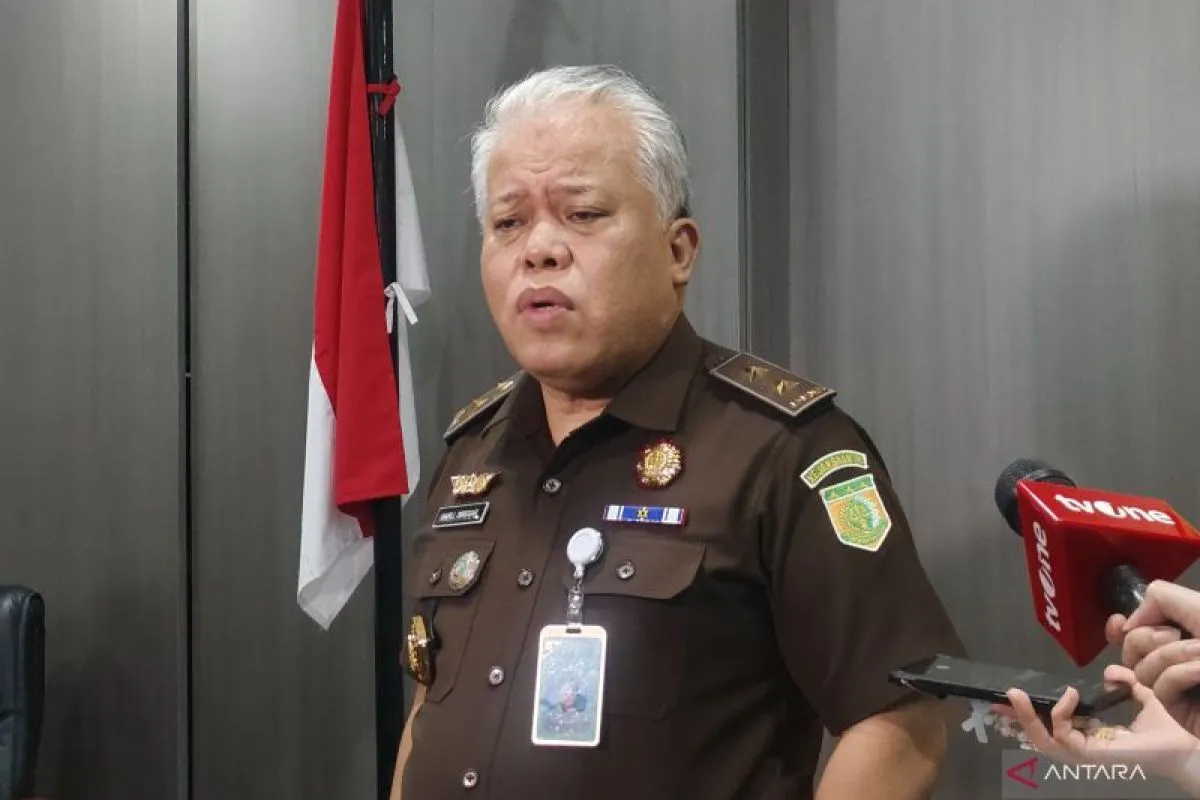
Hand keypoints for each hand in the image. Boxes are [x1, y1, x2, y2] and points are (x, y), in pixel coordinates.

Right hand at [999, 665, 1199, 783]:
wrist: (1184, 743)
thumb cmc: (1165, 726)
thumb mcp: (1138, 695)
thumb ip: (1123, 681)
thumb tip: (1109, 672)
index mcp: (1090, 735)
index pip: (1051, 727)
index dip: (1031, 712)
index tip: (1014, 694)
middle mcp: (1083, 747)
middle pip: (1039, 738)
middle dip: (1017, 718)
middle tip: (1004, 696)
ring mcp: (1085, 753)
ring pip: (1043, 742)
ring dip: (1027, 717)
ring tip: (1017, 695)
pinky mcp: (1091, 755)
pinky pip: (1063, 736)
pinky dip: (1060, 714)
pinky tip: (1068, 695)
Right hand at [1105, 581, 1199, 736]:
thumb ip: (1164, 598)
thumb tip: (1128, 622)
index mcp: (1187, 626)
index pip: (1141, 621)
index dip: (1128, 621)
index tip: (1121, 624)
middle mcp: (1177, 653)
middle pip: (1131, 641)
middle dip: (1151, 637)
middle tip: (1179, 637)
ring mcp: (1176, 683)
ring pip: (1140, 665)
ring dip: (1171, 657)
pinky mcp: (1178, 708)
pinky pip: (1158, 685)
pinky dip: (1180, 676)